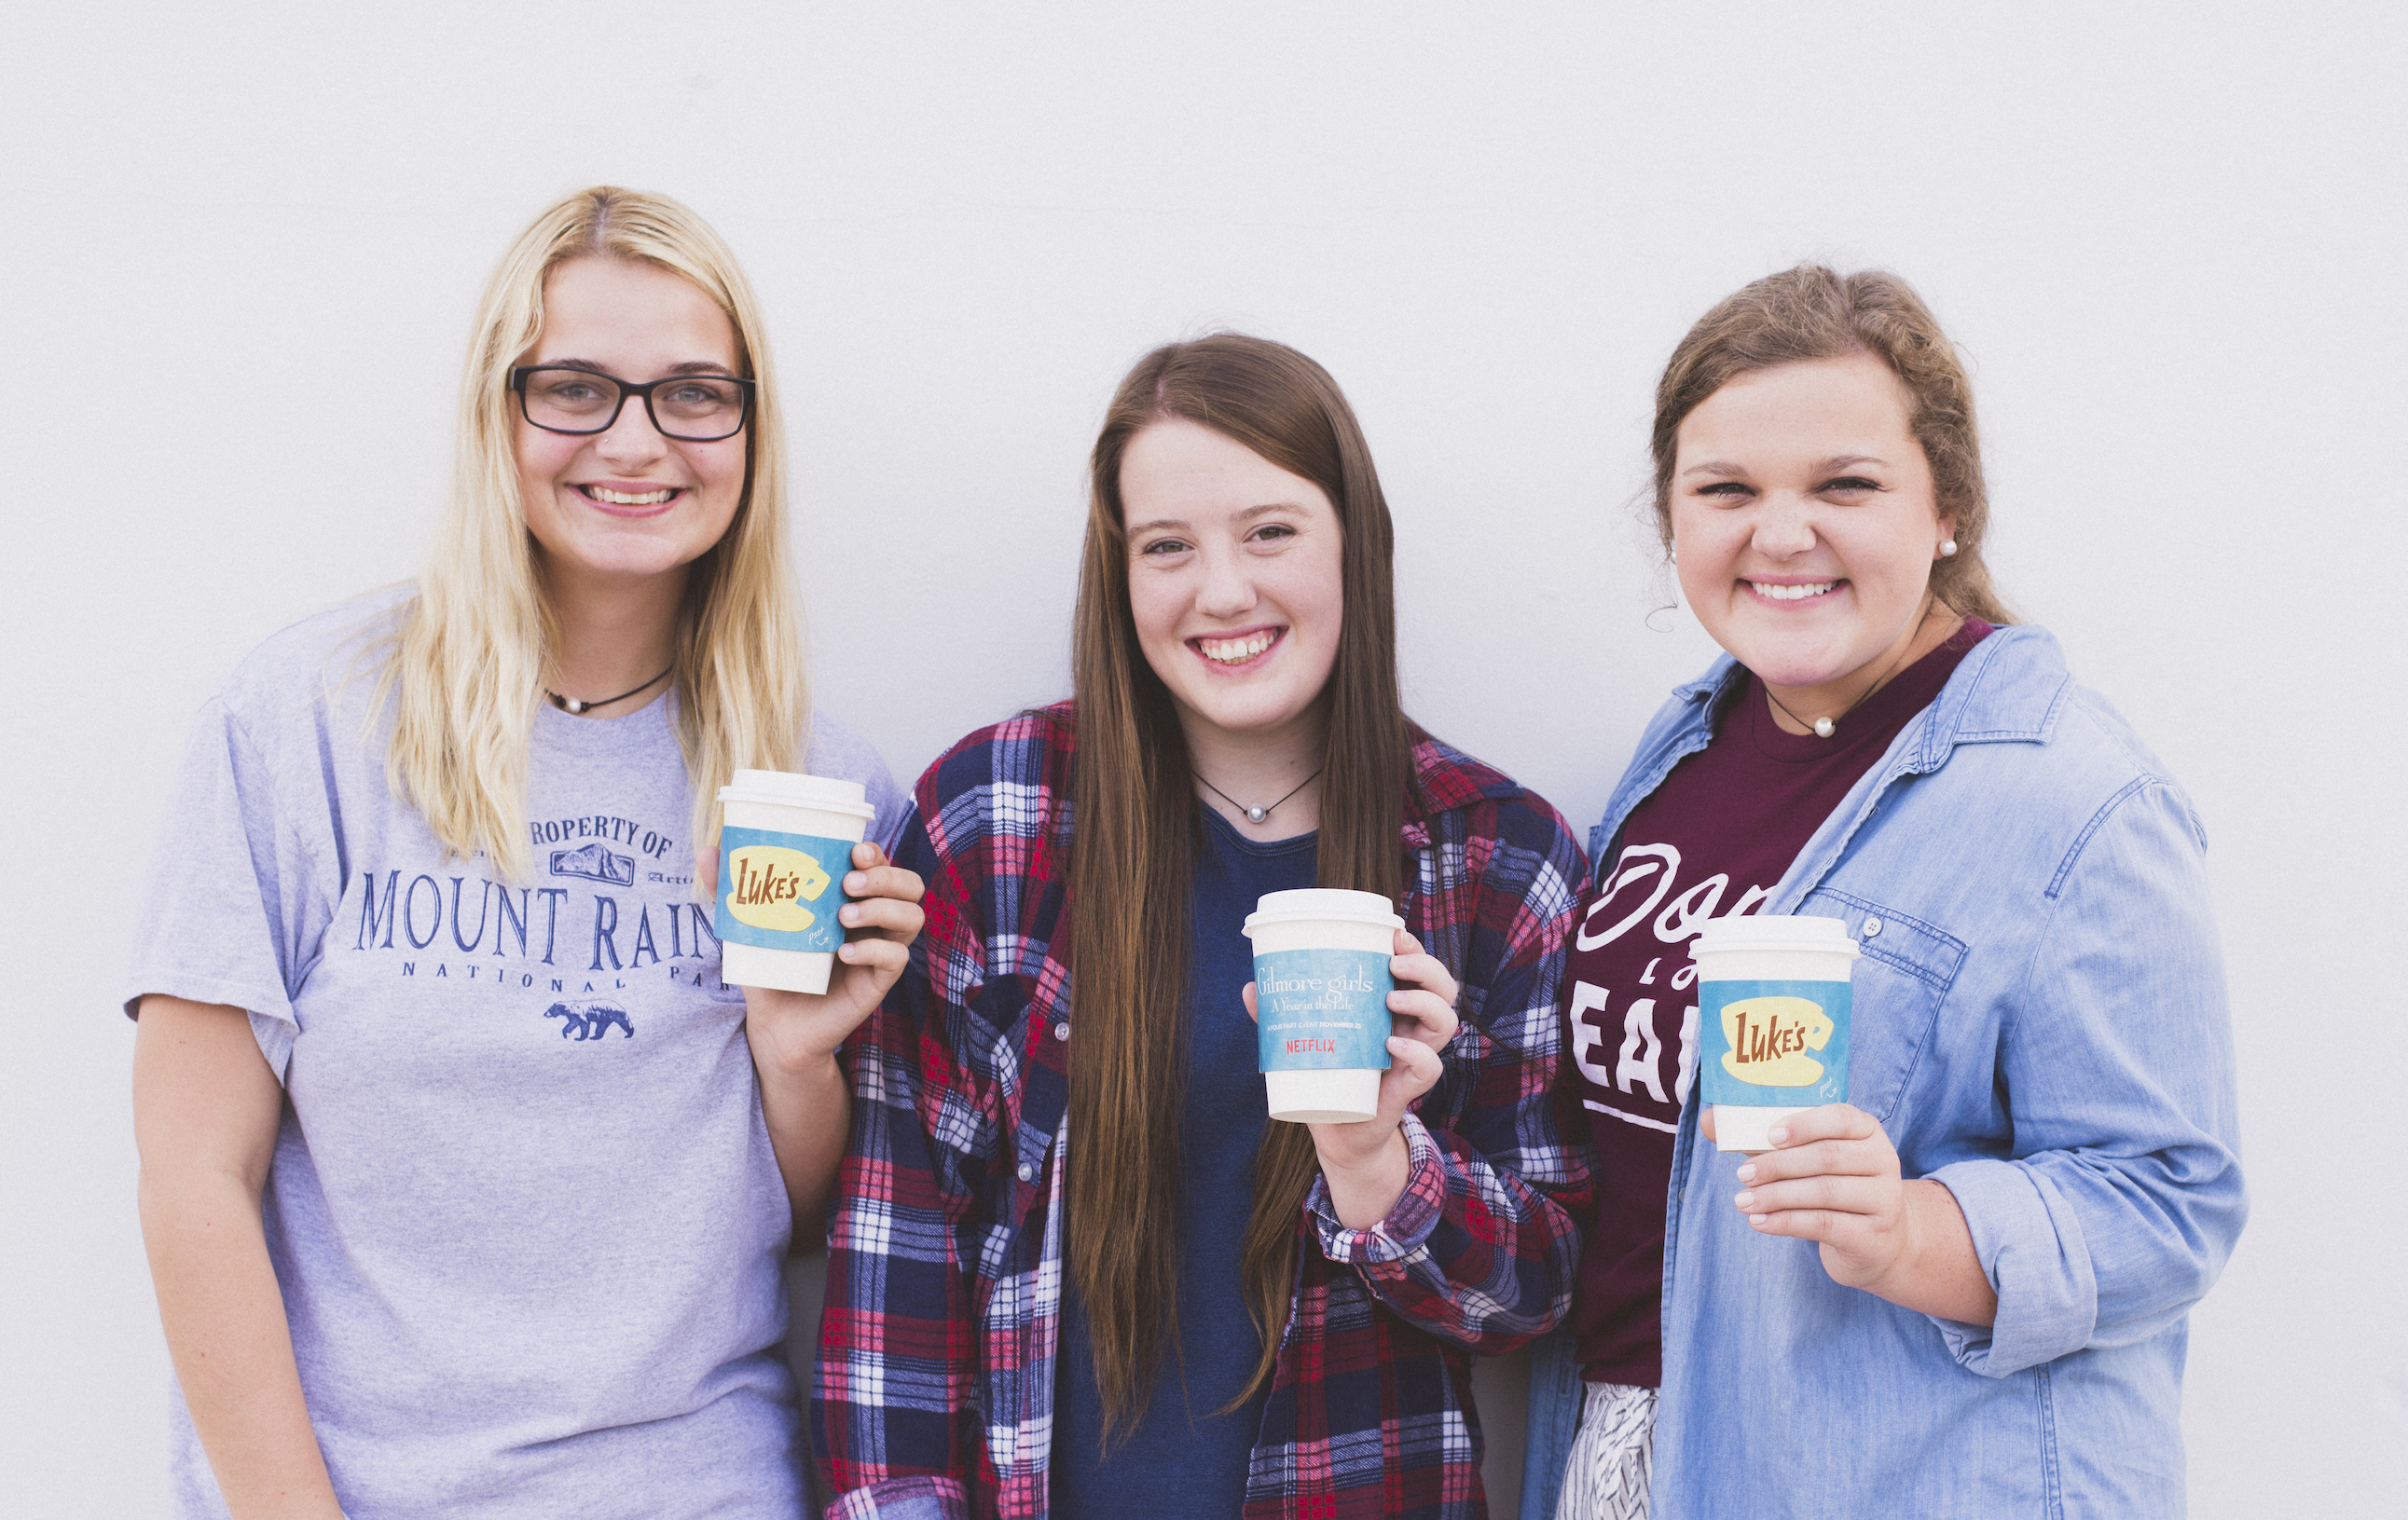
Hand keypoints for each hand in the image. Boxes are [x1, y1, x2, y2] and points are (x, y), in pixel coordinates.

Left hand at [698, 839, 925, 1077]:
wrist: (773, 1024)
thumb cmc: (769, 969)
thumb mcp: (749, 926)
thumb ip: (731, 890)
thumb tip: (705, 851)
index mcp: (852, 900)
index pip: (883, 866)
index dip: (878, 853)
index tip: (853, 850)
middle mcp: (874, 922)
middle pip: (910, 886)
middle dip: (886, 876)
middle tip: (848, 883)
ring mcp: (880, 951)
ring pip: (912, 917)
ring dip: (884, 908)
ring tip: (844, 916)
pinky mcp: (877, 983)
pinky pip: (896, 958)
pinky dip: (874, 949)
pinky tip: (844, 952)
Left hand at [1243, 928, 1459, 1223]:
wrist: (1338, 1130)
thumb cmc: (1329, 1073)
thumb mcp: (1305, 1037)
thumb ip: (1280, 1014)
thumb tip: (1250, 987)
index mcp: (1393, 1006)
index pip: (1419, 969)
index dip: (1415, 948)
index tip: (1395, 935)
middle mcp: (1411, 1027)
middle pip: (1442, 988)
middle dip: (1426, 967)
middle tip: (1394, 963)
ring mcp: (1414, 1056)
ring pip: (1446, 1022)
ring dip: (1424, 1002)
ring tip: (1391, 998)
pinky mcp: (1409, 1087)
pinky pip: (1430, 1067)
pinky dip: (1417, 1053)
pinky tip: (1392, 1043)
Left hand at [1709, 1103, 1995, 1321]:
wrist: (1875, 1242)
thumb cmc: (1829, 1186)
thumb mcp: (1802, 1158)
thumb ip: (1759, 1138)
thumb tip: (1708, 1120)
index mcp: (1867, 1131)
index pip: (1841, 1118)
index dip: (1804, 1124)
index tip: (1769, 1135)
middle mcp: (1882, 1160)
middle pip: (1827, 1157)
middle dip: (1778, 1165)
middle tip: (1742, 1174)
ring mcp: (1883, 1199)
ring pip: (1824, 1192)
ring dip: (1776, 1196)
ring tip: (1742, 1201)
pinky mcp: (1872, 1235)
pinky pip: (1824, 1225)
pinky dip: (1786, 1222)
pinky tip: (1759, 1222)